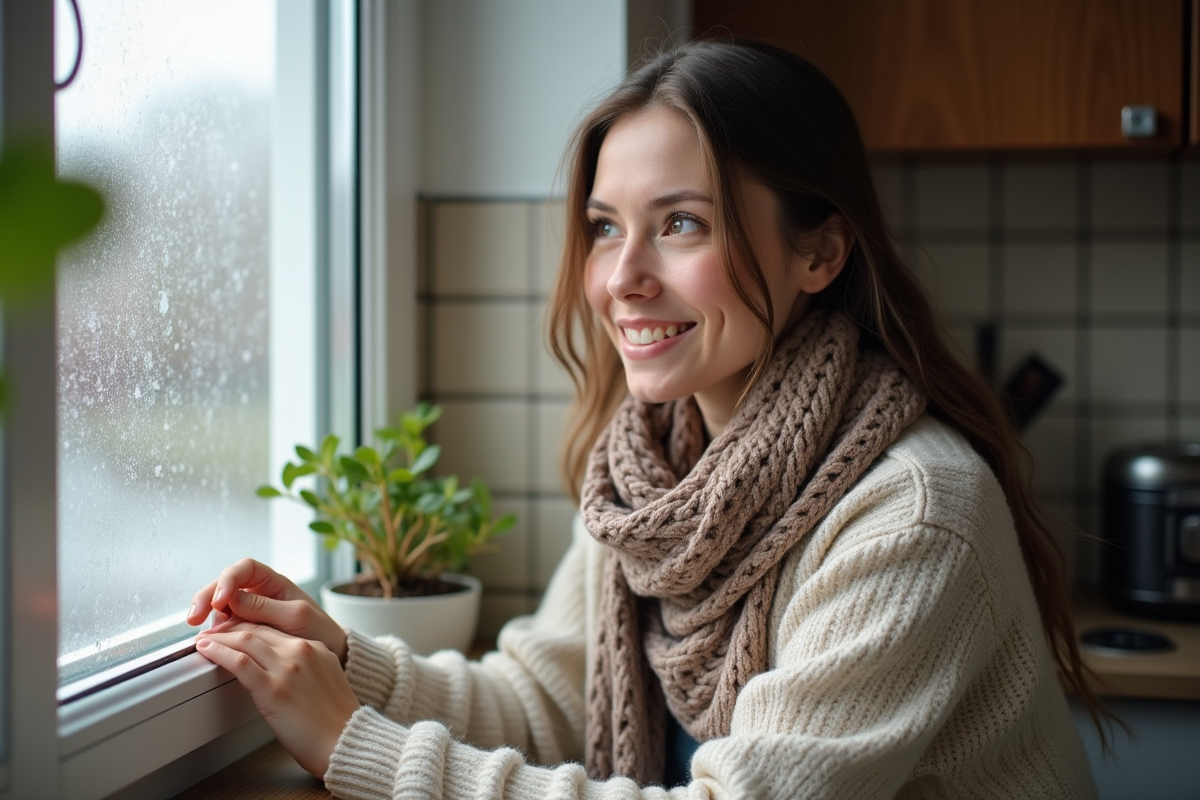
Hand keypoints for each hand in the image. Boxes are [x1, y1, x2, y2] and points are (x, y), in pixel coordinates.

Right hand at [187, 558, 347, 663]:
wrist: (328, 654)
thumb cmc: (318, 630)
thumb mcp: (296, 616)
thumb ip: (266, 607)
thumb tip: (231, 599)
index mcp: (273, 582)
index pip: (244, 569)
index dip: (228, 580)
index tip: (221, 600)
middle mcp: (257, 593)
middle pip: (223, 585)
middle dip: (205, 598)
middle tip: (193, 618)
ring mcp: (248, 611)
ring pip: (219, 606)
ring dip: (207, 616)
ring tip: (204, 634)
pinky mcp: (244, 630)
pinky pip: (223, 625)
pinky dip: (215, 632)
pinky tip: (213, 642)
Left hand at [195, 623, 359, 778]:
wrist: (345, 740)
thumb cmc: (336, 721)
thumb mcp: (326, 679)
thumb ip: (306, 667)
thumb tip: (280, 669)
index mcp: (316, 647)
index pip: (274, 628)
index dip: (249, 626)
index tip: (234, 630)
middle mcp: (302, 650)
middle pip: (257, 629)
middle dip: (230, 627)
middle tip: (213, 631)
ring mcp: (287, 668)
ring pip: (245, 640)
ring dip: (219, 637)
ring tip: (204, 639)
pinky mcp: (273, 688)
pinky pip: (239, 662)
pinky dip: (218, 653)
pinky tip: (206, 650)